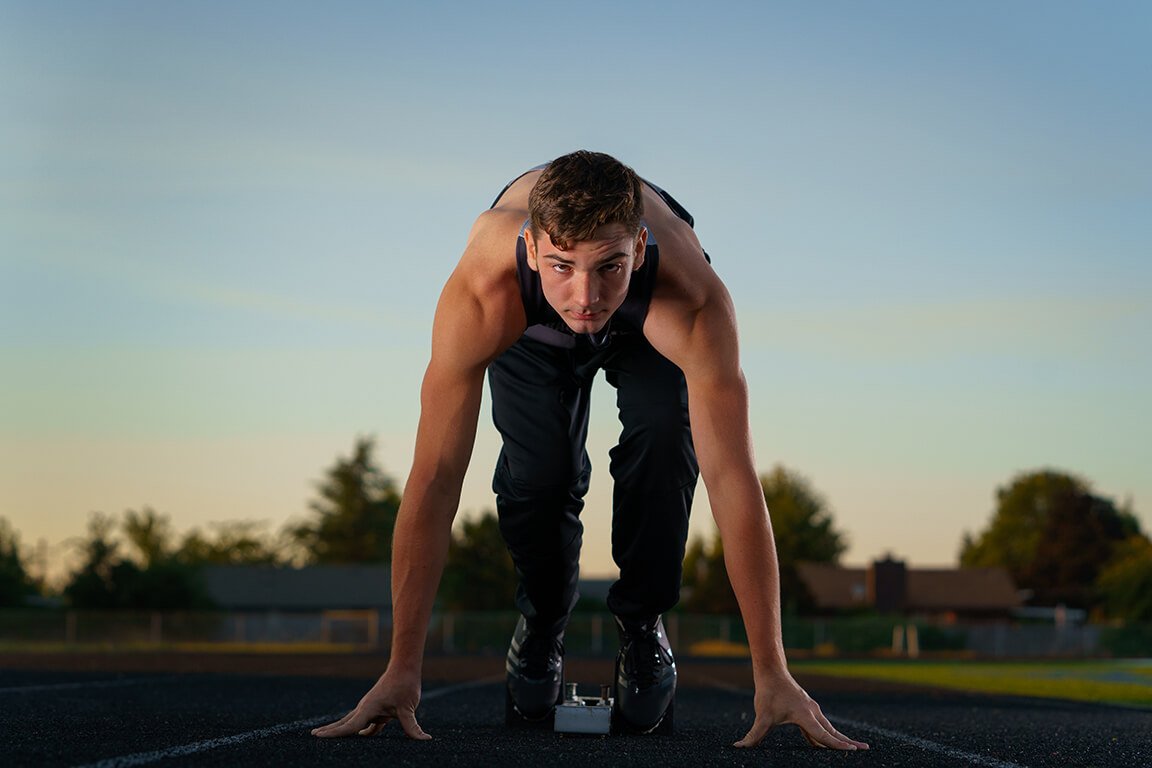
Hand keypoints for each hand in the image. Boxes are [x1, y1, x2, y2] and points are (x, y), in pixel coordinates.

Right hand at [311, 672, 430, 740]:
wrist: (405, 667)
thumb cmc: (405, 684)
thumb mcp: (408, 707)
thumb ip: (412, 726)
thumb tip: (424, 740)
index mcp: (368, 708)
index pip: (350, 726)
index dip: (334, 733)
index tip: (318, 737)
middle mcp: (365, 708)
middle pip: (344, 723)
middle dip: (329, 731)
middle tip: (313, 736)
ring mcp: (370, 708)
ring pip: (352, 722)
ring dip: (341, 730)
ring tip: (325, 737)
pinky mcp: (376, 709)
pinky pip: (365, 723)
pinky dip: (360, 731)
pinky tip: (361, 738)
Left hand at [733, 669, 867, 750]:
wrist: (771, 671)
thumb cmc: (768, 692)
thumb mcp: (761, 715)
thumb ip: (754, 735)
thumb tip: (739, 747)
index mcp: (806, 715)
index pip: (824, 735)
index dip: (836, 745)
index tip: (853, 751)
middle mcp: (813, 712)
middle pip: (833, 731)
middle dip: (848, 742)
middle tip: (865, 749)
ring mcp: (811, 709)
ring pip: (828, 727)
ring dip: (840, 738)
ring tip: (853, 747)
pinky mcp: (806, 709)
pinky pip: (819, 725)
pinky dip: (826, 734)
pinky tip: (825, 744)